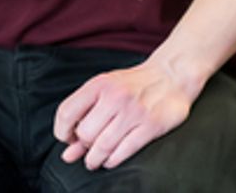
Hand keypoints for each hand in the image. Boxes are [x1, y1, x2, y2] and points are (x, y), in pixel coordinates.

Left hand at [54, 59, 196, 169]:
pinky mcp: (151, 125)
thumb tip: (67, 155)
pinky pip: (123, 152)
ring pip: (102, 147)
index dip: (63, 132)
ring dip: (95, 159)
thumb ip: (84, 120)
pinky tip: (112, 158)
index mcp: (100, 84)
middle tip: (90, 147)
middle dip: (84, 146)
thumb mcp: (106, 92)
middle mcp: (115, 96)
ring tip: (96, 159)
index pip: (66, 113)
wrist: (172, 75)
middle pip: (85, 134)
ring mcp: (134, 111)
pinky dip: (112, 160)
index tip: (70, 139)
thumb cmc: (134, 86)